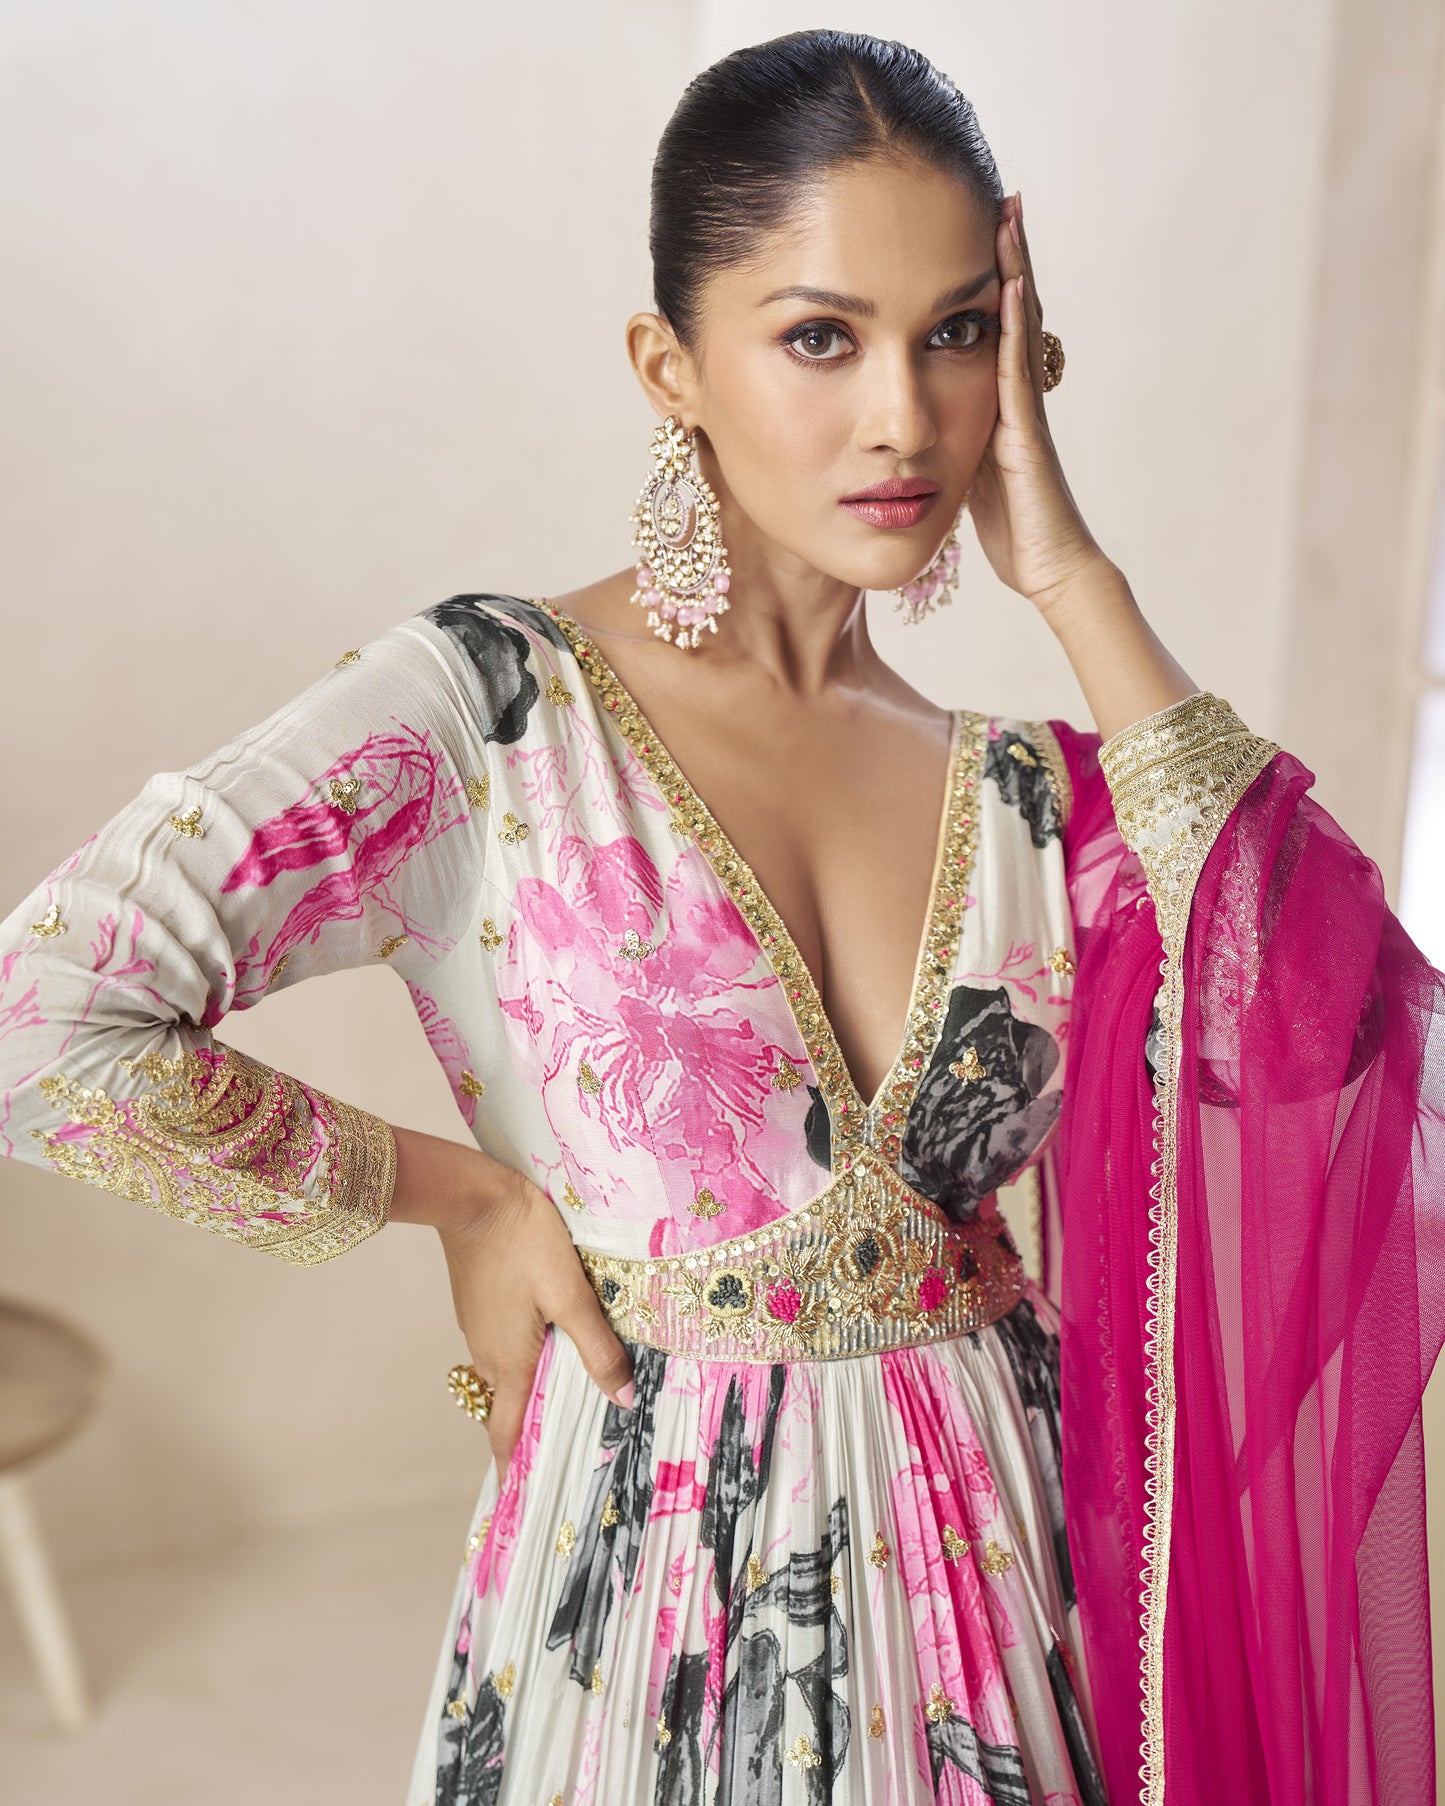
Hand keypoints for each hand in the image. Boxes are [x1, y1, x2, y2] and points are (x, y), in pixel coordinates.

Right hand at [438, 1160, 634, 1476]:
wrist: (472, 1194)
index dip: (516, 1471)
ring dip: (534, 1387)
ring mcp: (478, 1327)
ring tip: (572, 1391)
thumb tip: (623, 1399)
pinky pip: (504, 1344)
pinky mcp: (477, 1304)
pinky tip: (553, 1339)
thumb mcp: (571, 1294)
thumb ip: (597, 1347)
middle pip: (510, 1405)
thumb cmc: (523, 1241)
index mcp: (509, 1362)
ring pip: (509, 1371)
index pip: (507, 1435)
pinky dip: (526, 1355)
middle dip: (535, 1427)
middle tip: (570, 1443)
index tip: (524, 1501)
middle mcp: (487, 1354)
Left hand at [966, 191, 1109, 608]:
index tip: (976, 226)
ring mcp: (1025, 409)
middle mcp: (1016, 395)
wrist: (1050, 568)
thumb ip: (954, 437)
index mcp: (998, 402)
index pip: (993, 326)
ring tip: (1009, 214)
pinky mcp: (1026, 431)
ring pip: (1020, 324)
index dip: (986, 278)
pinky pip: (1016, 367)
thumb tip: (922, 419)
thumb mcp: (969, 471)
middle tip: (1002, 194)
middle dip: (1007, 254)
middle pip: (1013, 309)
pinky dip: (1014, 324)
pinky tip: (1008, 284)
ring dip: (1015, 268)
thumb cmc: (1012, 529)